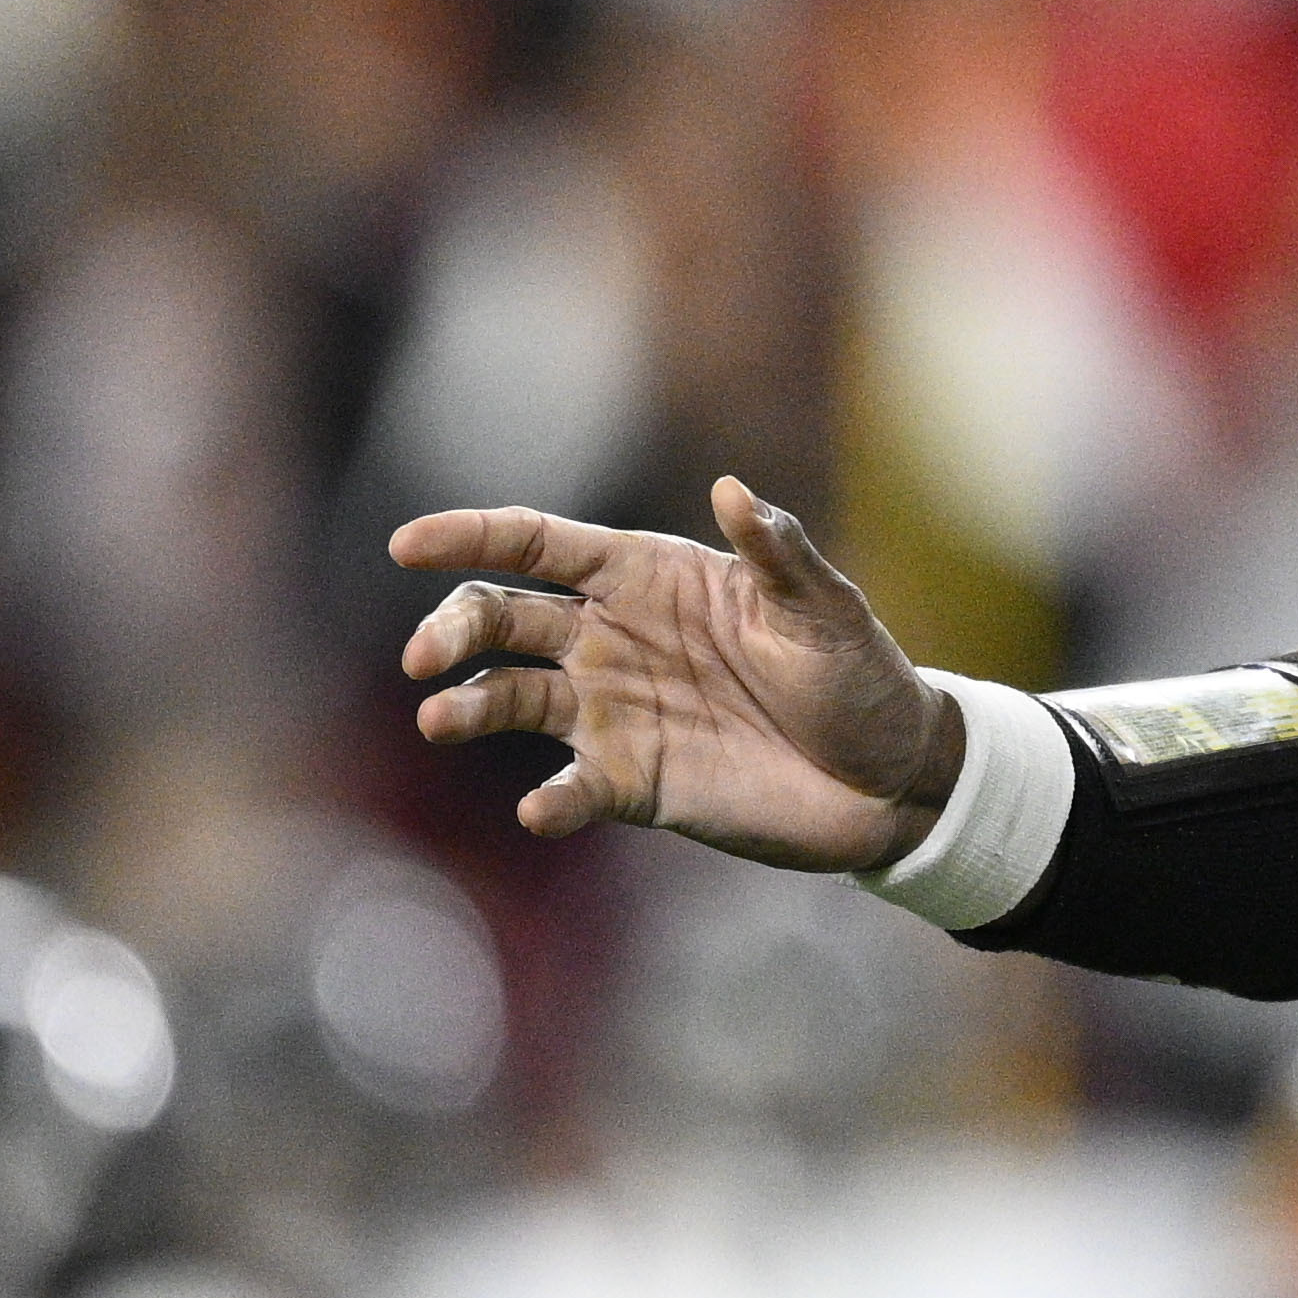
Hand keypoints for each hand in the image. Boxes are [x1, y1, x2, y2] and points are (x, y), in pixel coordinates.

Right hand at [391, 477, 952, 869]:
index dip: (469, 537)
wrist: (890, 777)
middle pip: (503, 619)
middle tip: (425, 658)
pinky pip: (571, 789)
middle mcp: (611, 639)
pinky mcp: (631, 783)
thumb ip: (778, 552)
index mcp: (646, 577)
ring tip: (443, 717)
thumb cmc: (859, 675)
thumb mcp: (826, 609)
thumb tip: (731, 489)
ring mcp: (614, 712)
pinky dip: (550, 800)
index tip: (406, 545)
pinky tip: (541, 809)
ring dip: (471, 707)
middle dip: (454, 629)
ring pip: (512, 699)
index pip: (538, 544)